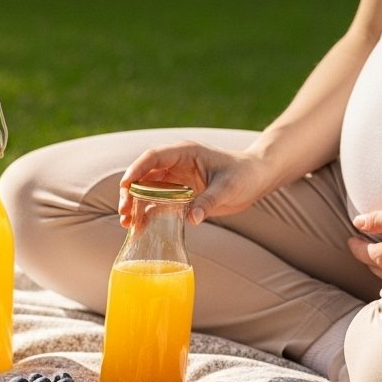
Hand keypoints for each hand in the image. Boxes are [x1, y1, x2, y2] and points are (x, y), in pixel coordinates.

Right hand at [118, 140, 266, 226]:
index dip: (136, 169)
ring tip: (126, 223)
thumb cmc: (245, 175)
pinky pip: (157, 202)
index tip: (125, 185)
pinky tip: (139, 227)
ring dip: (134, 205)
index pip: (153, 157)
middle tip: (124, 212)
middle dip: (130, 192)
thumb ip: (209, 201)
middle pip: (143, 175)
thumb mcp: (228, 188)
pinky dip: (147, 214)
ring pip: (146, 190)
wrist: (256, 179)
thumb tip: (192, 219)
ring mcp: (174, 179)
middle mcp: (175, 164)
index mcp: (184, 153)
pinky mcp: (178, 194)